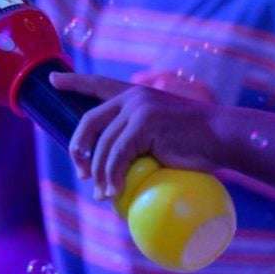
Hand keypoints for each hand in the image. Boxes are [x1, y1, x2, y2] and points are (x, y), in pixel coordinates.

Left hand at [50, 72, 224, 199]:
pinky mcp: (145, 124)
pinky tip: (114, 192)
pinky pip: (117, 157)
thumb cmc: (196, 140)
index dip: (74, 83)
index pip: (99, 85)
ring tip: (104, 193)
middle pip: (89, 122)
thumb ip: (137, 135)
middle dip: (79, 150)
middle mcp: (134, 96)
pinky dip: (113, 178)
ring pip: (102, 147)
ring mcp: (139, 108)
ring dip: (100, 175)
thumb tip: (112, 165)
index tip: (53, 80)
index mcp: (137, 94)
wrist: (221, 136)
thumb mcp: (160, 130)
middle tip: (83, 173)